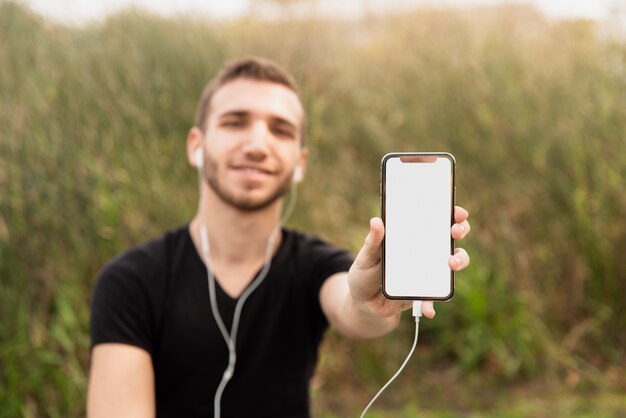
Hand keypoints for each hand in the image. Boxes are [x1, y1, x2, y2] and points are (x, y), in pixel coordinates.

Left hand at [348, 206, 470, 318]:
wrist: (364, 304)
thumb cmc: (365, 273)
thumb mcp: (366, 256)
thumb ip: (372, 242)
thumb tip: (376, 221)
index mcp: (409, 237)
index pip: (433, 219)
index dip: (449, 212)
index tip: (456, 211)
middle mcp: (423, 251)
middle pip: (449, 237)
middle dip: (459, 230)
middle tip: (455, 231)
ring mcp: (427, 271)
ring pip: (453, 262)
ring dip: (459, 260)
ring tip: (452, 264)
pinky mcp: (425, 292)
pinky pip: (435, 296)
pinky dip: (432, 302)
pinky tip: (428, 309)